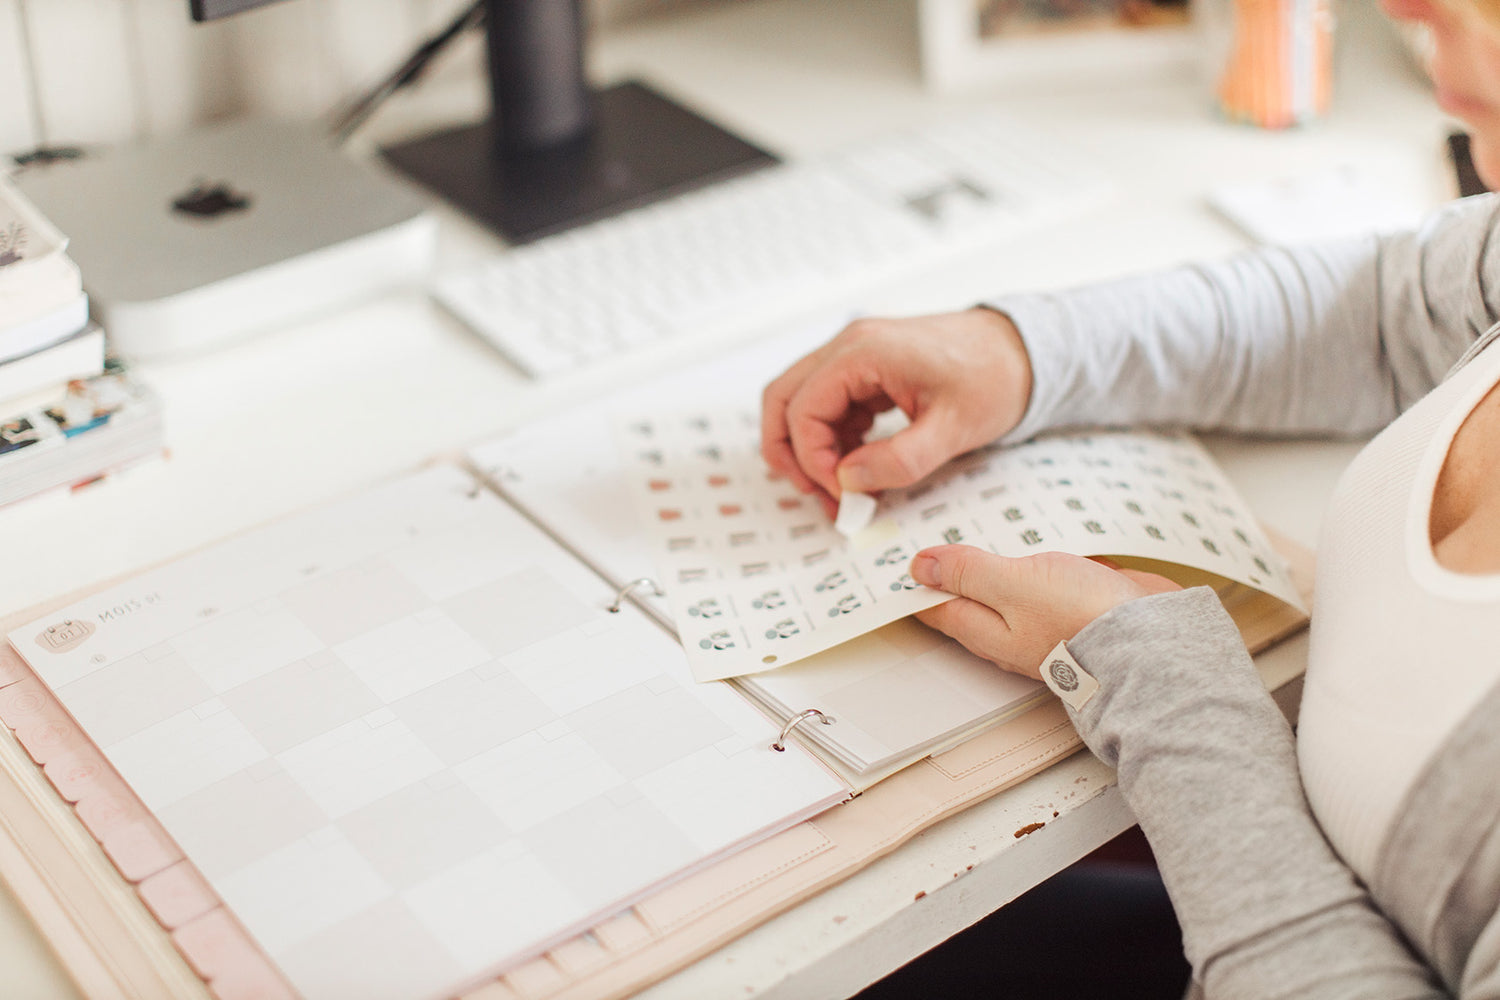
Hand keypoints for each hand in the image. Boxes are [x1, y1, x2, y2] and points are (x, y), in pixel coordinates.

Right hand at [760, 309, 1033, 515]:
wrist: (1023, 350)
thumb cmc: (994, 379)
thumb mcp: (952, 429)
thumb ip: (899, 460)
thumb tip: (849, 482)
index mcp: (863, 352)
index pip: (803, 411)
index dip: (814, 461)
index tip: (844, 496)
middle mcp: (849, 345)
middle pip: (782, 399)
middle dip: (790, 453)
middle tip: (818, 495)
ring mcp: (854, 354)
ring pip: (799, 401)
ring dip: (809, 448)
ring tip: (841, 490)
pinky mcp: (866, 368)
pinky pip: (828, 404)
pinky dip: (831, 439)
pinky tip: (858, 468)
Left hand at [910, 546, 1180, 679]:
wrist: (1152, 640)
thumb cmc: (1082, 617)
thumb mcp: (1012, 584)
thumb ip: (967, 572)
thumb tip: (918, 567)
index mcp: (982, 628)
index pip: (931, 606)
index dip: (909, 582)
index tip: (888, 558)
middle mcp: (1005, 629)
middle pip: (963, 598)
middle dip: (942, 571)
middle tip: (919, 539)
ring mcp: (1038, 618)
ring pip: (1000, 586)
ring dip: (985, 562)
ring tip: (964, 531)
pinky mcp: (1069, 603)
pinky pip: (1036, 578)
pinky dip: (1025, 560)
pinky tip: (1025, 538)